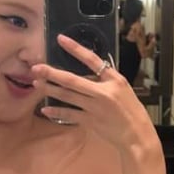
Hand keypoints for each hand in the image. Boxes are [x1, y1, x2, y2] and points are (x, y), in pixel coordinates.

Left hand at [32, 36, 159, 157]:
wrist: (137, 135)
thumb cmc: (131, 110)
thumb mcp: (123, 89)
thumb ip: (106, 80)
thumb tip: (88, 73)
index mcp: (114, 80)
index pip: (92, 60)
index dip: (75, 49)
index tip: (60, 39)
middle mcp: (103, 92)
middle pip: (72, 80)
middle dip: (52, 73)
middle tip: (36, 68)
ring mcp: (95, 107)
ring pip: (68, 96)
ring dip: (50, 90)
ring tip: (37, 84)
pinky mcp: (90, 121)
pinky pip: (69, 115)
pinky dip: (57, 112)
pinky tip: (45, 109)